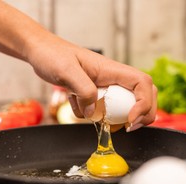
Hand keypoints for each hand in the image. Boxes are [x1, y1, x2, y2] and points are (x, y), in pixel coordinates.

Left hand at [0, 0, 156, 131]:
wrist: (40, 53)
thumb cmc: (53, 55)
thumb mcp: (67, 71)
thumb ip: (84, 91)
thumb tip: (93, 113)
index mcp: (112, 70)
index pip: (142, 84)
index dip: (144, 103)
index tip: (131, 119)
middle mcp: (113, 78)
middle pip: (143, 95)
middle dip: (142, 113)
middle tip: (129, 127)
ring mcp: (105, 87)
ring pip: (124, 105)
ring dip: (115, 117)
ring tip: (97, 118)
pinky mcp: (94, 94)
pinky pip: (101, 109)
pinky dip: (91, 114)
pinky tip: (75, 104)